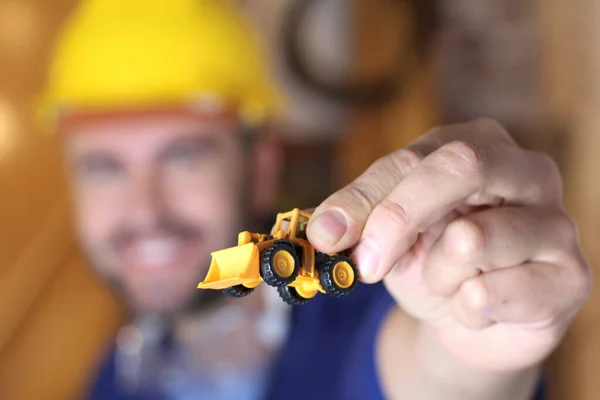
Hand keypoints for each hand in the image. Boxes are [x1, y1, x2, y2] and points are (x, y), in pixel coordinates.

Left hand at [306, 118, 590, 371]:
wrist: (472, 317)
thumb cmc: (431, 263)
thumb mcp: (389, 236)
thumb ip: (361, 222)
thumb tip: (321, 229)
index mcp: (476, 145)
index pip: (413, 158)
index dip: (366, 198)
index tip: (327, 234)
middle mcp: (526, 171)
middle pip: (461, 166)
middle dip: (400, 218)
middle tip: (369, 265)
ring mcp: (555, 221)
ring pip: (472, 238)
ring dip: (438, 276)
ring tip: (450, 282)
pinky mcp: (569, 276)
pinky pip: (491, 293)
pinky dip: (465, 310)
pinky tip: (478, 306)